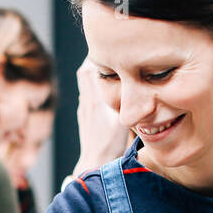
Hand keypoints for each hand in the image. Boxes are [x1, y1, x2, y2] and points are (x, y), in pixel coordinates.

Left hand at [73, 56, 132, 176]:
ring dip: (93, 72)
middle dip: (94, 59)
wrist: (94, 165)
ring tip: (109, 67)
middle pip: (84, 71)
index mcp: (95, 99)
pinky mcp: (84, 116)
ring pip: (84, 82)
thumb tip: (129, 81)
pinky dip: (93, 86)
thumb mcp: (121, 120)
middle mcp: (86, 101)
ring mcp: (84, 109)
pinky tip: (105, 89)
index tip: (110, 47)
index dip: (98, 55)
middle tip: (109, 53)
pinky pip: (86, 93)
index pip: (90, 68)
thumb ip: (123, 100)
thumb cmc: (110, 146)